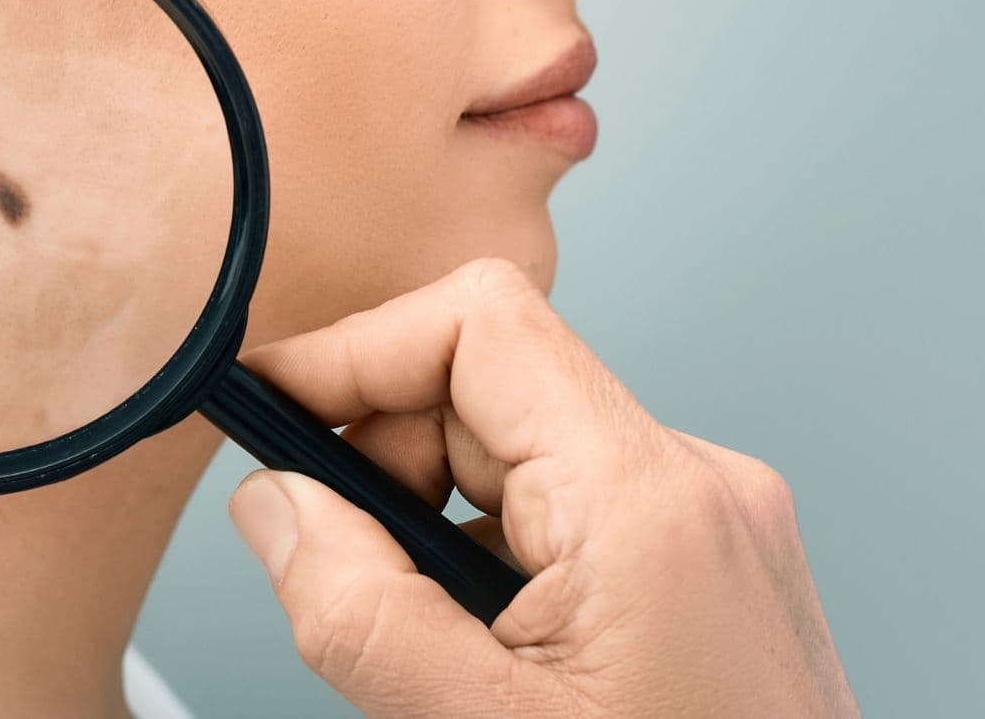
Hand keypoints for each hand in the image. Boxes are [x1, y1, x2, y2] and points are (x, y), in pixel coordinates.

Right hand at [230, 257, 857, 717]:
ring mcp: (715, 531)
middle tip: (331, 571)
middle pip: (490, 390)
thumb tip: (275, 507)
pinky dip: (494, 566)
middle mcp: (700, 488)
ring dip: (433, 525)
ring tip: (426, 651)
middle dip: (383, 464)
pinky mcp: (712, 573)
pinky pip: (570, 518)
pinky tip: (489, 663)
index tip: (268, 409)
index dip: (355, 352)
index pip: (481, 322)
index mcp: (648, 503)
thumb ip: (360, 612)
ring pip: (522, 460)